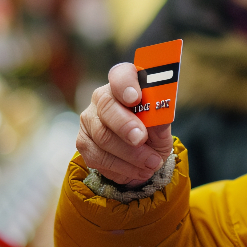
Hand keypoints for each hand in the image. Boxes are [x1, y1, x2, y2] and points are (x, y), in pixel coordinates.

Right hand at [76, 62, 172, 185]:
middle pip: (107, 106)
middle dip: (125, 125)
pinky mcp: (83, 142)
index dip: (125, 85)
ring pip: (102, 136)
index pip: (121, 76)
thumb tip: (160, 114)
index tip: (135, 98)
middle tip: (141, 139)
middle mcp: (102, 98)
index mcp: (125, 85)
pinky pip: (98, 157)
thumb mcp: (163, 127)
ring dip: (130, 154)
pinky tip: (138, 170)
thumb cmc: (154, 133)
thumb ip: (160, 119)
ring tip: (152, 163)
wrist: (144, 156)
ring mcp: (89, 120)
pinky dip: (122, 167)